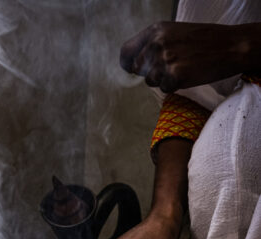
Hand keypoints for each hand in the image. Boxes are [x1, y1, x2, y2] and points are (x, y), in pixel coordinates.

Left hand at [120, 21, 260, 92]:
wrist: (231, 46)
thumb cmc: (204, 40)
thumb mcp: (175, 33)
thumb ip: (154, 44)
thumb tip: (134, 65)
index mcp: (155, 30)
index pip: (126, 52)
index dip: (128, 64)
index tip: (132, 69)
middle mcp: (156, 43)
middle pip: (139, 70)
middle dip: (151, 72)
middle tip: (172, 67)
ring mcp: (164, 60)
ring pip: (151, 81)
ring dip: (164, 80)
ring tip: (183, 68)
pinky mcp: (174, 76)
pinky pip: (164, 89)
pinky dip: (175, 86)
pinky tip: (188, 75)